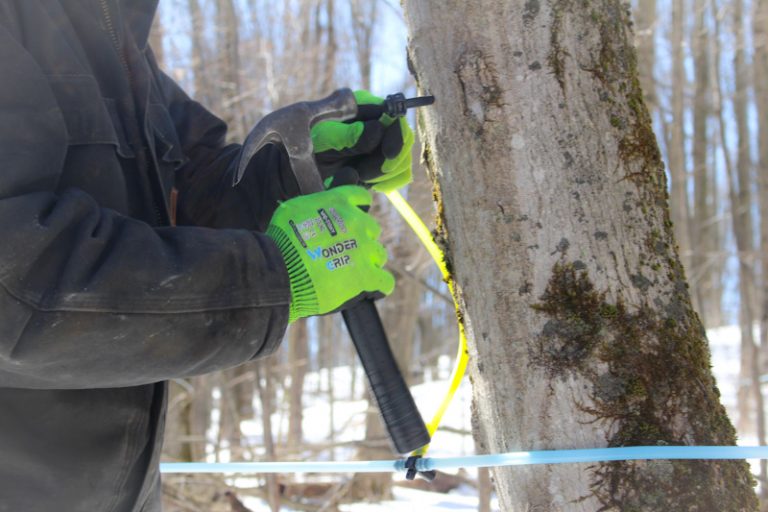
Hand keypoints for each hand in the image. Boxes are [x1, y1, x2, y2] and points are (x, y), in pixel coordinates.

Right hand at [265, 185, 394, 322]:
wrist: (280, 272)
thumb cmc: (280, 241)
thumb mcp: (294, 209)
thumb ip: (316, 204)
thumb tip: (324, 203)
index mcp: (340, 203)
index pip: (362, 198)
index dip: (358, 209)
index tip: (351, 219)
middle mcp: (357, 223)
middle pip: (371, 229)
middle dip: (361, 238)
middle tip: (343, 251)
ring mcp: (365, 250)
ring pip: (379, 254)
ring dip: (368, 261)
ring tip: (351, 272)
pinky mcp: (366, 277)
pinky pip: (385, 281)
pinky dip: (379, 285)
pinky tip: (370, 289)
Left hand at [311, 90, 414, 192]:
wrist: (298, 170)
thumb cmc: (306, 146)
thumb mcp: (324, 139)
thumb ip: (348, 135)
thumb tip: (378, 129)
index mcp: (365, 107)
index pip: (395, 116)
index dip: (396, 135)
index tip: (388, 155)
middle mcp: (378, 123)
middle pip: (405, 141)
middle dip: (388, 160)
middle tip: (361, 172)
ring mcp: (382, 145)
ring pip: (403, 161)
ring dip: (383, 173)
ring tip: (357, 175)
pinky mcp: (382, 165)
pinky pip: (400, 176)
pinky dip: (387, 183)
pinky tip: (367, 182)